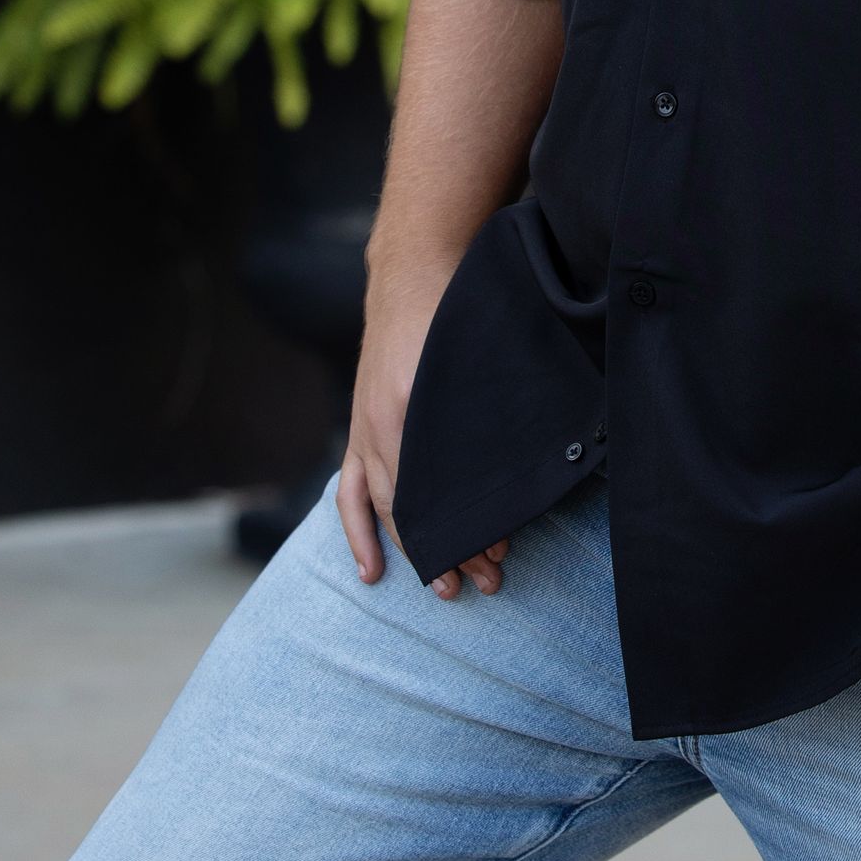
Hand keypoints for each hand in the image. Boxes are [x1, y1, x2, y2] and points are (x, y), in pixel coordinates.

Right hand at [336, 266, 508, 601]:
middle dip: (456, 548)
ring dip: (416, 552)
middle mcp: (388, 424)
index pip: (441, 489)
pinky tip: (372, 571)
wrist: (416, 269)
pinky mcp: (361, 427)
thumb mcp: (479, 356)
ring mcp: (368, 429)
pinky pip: (353, 492)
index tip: (500, 553)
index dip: (469, 527)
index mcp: (419, 406)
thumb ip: (485, 408)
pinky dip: (360, 533)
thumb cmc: (460, 309)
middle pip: (419, 506)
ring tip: (446, 590)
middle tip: (491, 581)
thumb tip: (508, 465)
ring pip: (390, 508)